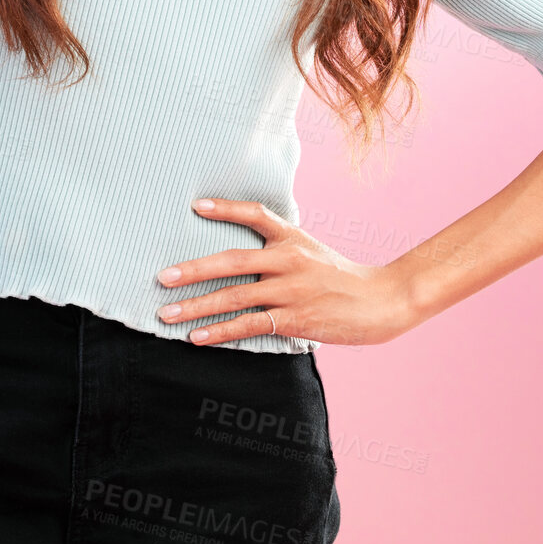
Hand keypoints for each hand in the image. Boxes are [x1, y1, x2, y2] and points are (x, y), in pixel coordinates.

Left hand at [155, 198, 420, 346]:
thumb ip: (279, 248)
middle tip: (162, 278)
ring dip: (197, 306)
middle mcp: (289, 259)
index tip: (195, 206)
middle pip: (233, 261)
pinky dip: (220, 332)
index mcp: (292, 238)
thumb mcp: (311, 251)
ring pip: (235, 297)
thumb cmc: (340, 278)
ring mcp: (292, 290)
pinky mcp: (296, 319)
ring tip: (166, 314)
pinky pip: (250, 325)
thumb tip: (241, 253)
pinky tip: (197, 337)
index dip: (226, 209)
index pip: (257, 214)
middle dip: (193, 270)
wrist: (381, 301)